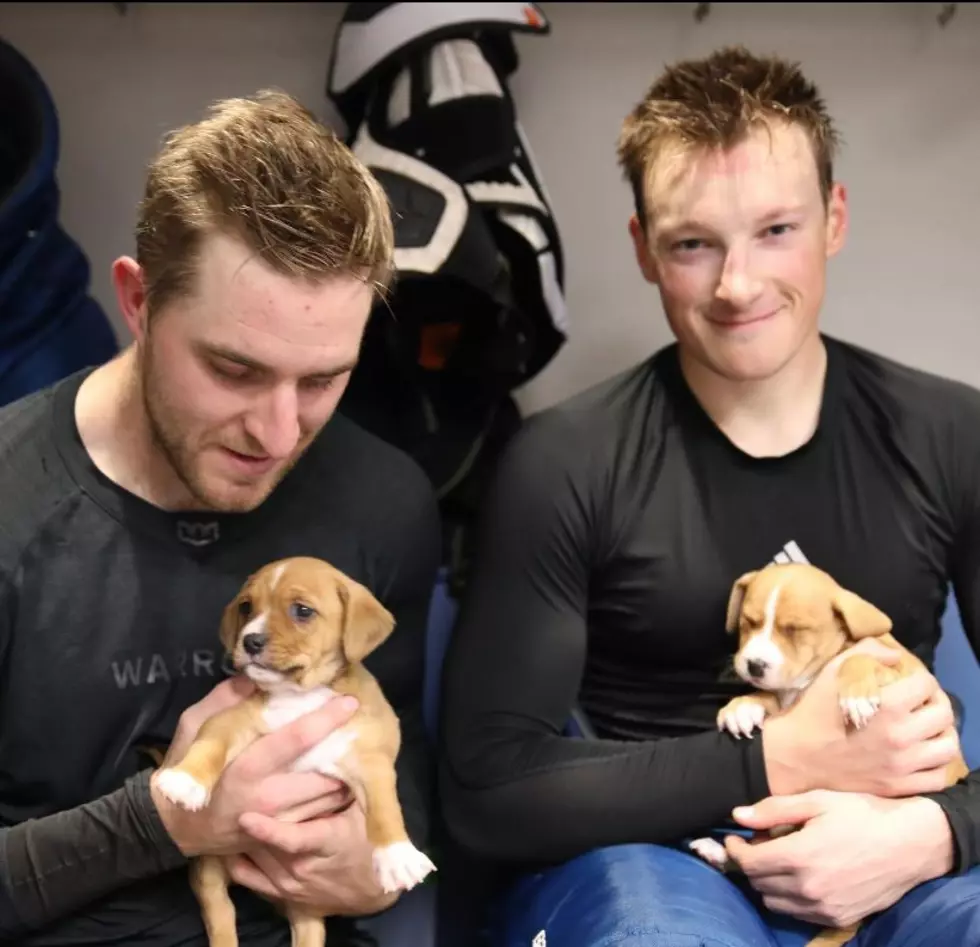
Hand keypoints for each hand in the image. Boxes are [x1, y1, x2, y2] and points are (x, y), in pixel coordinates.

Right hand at [151, 678, 358, 856]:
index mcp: (245, 768)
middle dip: (346, 754)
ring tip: (358, 753)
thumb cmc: (185, 766)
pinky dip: (336, 800)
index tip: (350, 702)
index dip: (325, 720)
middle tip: (363, 729)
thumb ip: (224, 699)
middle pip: (323, 775)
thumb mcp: (194, 727)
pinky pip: (320, 818)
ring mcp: (276, 823)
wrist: (173, 825)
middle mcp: (266, 798)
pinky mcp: (279, 837)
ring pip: (327, 800)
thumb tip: (257, 678)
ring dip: (346, 777)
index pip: (294, 741)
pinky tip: (343, 779)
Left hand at [229, 800, 397, 916]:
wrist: (369, 889)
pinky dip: (237, 859)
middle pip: (268, 845)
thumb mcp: (365, 813)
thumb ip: (349, 787)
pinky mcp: (281, 894)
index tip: (246, 817)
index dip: (269, 830)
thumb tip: (336, 749)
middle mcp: (304, 867)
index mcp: (327, 843)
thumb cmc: (367, 841)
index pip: (294, 839)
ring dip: (243, 838)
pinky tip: (231, 838)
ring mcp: (290, 884)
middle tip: (230, 799)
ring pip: (256, 858)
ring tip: (228, 812)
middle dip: (250, 825)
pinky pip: (249, 878)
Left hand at [723, 790, 955, 926]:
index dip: (734, 850)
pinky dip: (789, 898)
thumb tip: (737, 816)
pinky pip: (798, 914)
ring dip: (767, 883)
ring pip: (774, 902)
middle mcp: (808, 889)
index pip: (748, 863)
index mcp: (798, 857)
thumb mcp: (817, 801)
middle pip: (757, 884)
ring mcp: (824, 908)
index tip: (734, 839)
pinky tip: (799, 877)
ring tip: (779, 860)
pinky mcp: (839, 918)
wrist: (911, 843)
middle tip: (759, 845)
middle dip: (750, 864)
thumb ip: (773, 810)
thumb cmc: (862, 814)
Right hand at [761, 638, 959, 796]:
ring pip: (948, 747)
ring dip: (941, 733)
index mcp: (887, 705)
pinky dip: (936, 764)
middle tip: (921, 701)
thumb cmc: (813, 711)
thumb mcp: (833, 672)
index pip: (926, 684)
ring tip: (926, 728)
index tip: (910, 680)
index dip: (920, 677)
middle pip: (943, 714)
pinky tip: (922, 754)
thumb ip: (866, 653)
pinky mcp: (899, 786)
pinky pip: (937, 777)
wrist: (796, 756)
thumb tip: (896, 656)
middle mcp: (901, 736)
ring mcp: (903, 765)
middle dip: (935, 701)